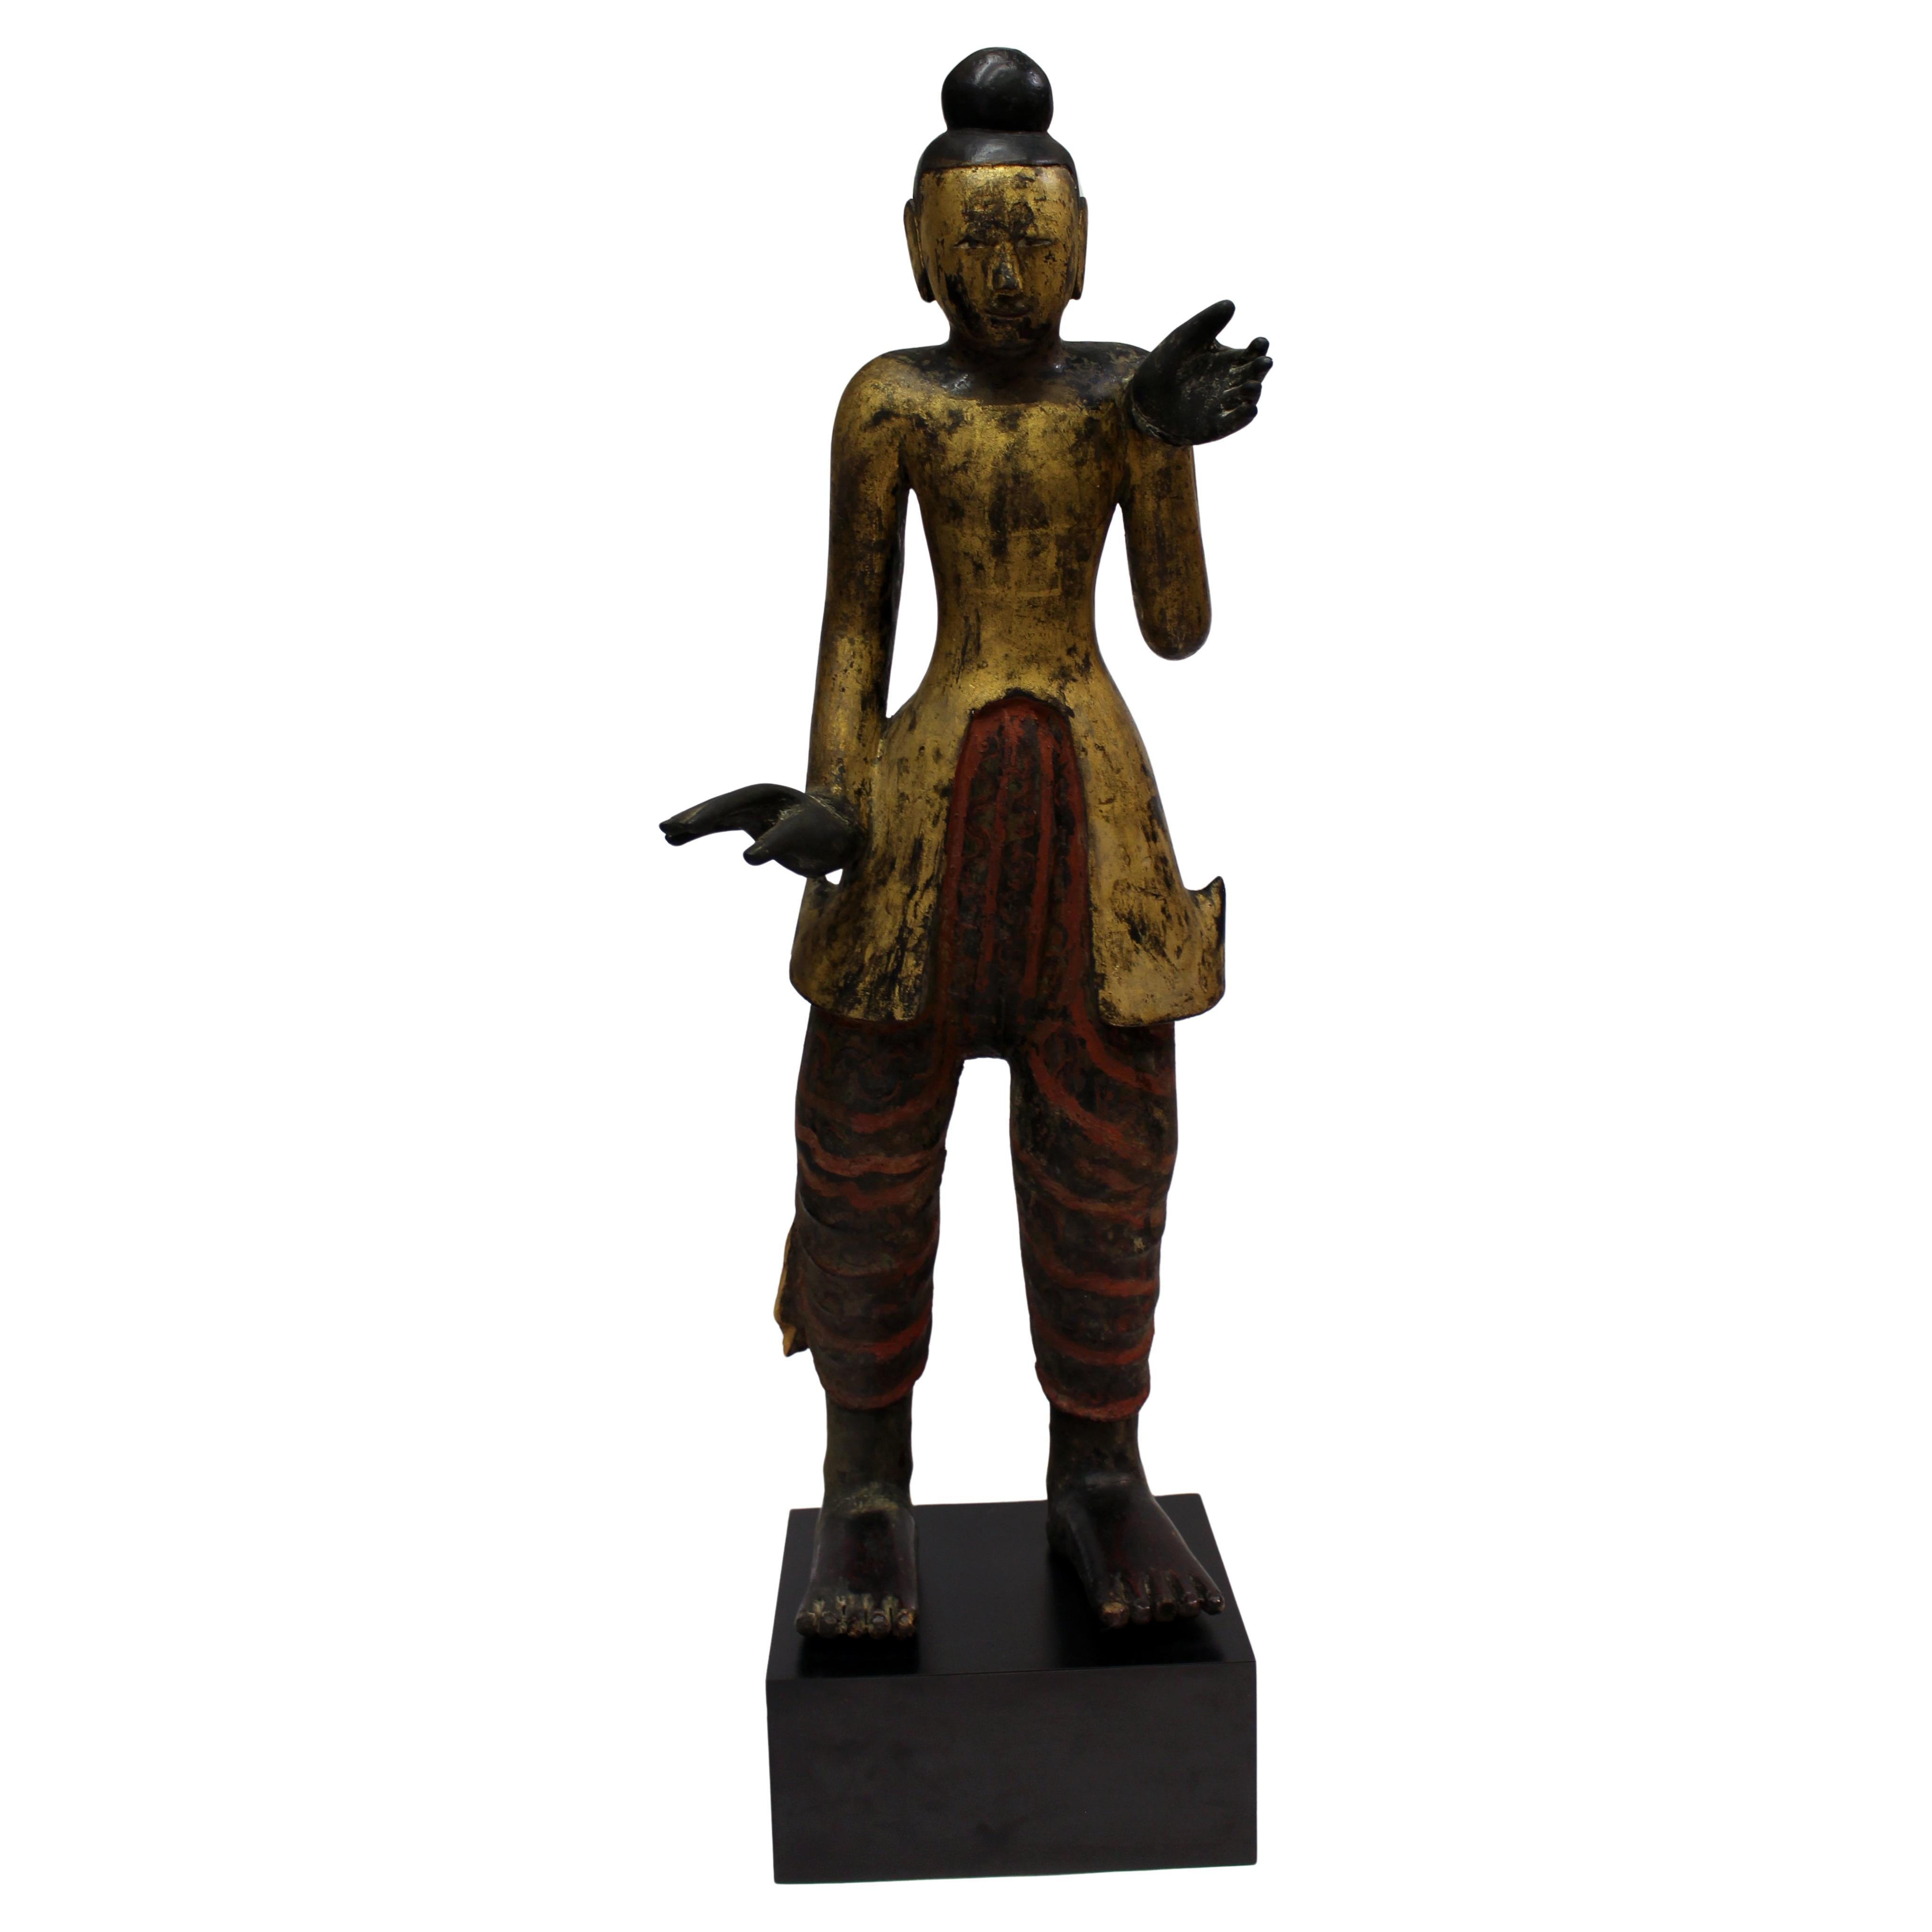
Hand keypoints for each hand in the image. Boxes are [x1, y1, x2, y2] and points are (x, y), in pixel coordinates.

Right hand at [659, 784, 859, 878]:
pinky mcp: (752, 827)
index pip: (732, 804)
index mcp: (767, 796)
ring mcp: (752, 813)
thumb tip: (747, 857)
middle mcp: (756, 801)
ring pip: (714, 818)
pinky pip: (720, 828)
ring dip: (691, 826)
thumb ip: (777, 844)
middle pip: (718, 807)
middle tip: (666, 828)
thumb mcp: (803, 837)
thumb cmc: (827, 833)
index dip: (710, 814)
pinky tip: (678, 841)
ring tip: (665, 834)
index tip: (691, 827)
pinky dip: (701, 833)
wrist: (844, 835)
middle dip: (693, 817)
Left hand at [1127, 300, 1271, 446]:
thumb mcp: (1186, 337)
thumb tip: (1230, 303)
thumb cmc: (1167, 363)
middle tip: (1264, 362)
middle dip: (1260, 369)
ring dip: (1252, 393)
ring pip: (1246, 399)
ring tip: (1252, 385)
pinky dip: (1242, 418)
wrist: (1142, 396)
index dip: (1259, 347)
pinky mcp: (1214, 426)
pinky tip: (1250, 410)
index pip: (1252, 353)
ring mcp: (1224, 405)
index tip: (1260, 342)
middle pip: (1253, 375)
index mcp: (1230, 360)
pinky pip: (1232, 422)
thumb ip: (1207, 322)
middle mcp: (1232, 383)